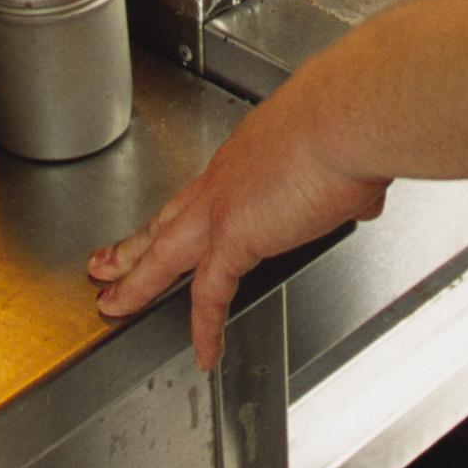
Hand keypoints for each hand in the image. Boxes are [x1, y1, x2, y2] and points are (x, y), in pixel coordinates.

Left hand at [91, 78, 387, 368]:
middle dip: (134, 244)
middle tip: (103, 262)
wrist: (343, 114)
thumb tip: (365, 192)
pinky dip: (204, 327)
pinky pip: (208, 294)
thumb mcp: (340, 147)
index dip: (182, 212)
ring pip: (163, 252)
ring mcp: (222, 207)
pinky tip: (203, 353)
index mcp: (247, 154)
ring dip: (135, 280)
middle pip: (166, 219)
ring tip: (113, 304)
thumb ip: (346, 179)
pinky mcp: (234, 237)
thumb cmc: (347, 117)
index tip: (166, 223)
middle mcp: (225, 177)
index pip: (204, 191)